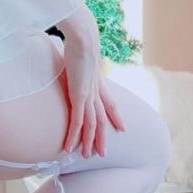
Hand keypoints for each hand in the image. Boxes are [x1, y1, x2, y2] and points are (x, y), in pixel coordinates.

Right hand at [57, 7, 126, 157]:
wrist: (84, 36)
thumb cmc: (80, 37)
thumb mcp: (80, 49)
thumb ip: (78, 55)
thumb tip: (73, 50)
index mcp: (97, 80)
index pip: (110, 102)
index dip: (116, 115)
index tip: (122, 127)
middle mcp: (96, 90)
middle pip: (102, 118)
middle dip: (103, 136)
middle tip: (102, 152)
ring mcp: (88, 94)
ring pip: (92, 124)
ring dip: (89, 141)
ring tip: (87, 156)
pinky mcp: (79, 96)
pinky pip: (77, 121)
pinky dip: (74, 136)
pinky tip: (69, 147)